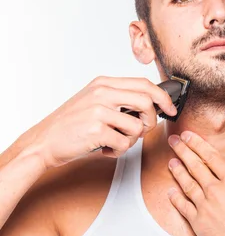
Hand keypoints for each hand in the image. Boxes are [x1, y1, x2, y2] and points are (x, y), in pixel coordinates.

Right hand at [21, 76, 176, 168]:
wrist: (42, 142)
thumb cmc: (70, 125)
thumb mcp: (92, 102)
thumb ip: (118, 99)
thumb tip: (152, 105)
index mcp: (103, 84)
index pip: (143, 84)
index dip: (162, 97)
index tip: (170, 109)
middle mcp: (102, 93)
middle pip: (147, 101)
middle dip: (152, 120)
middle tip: (142, 131)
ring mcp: (98, 111)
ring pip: (138, 126)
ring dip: (131, 140)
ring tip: (114, 142)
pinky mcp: (96, 130)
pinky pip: (124, 143)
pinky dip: (117, 151)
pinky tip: (103, 149)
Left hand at [167, 130, 224, 235]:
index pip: (211, 156)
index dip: (198, 144)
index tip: (189, 136)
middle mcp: (217, 190)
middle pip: (195, 165)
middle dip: (183, 151)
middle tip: (174, 141)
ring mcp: (205, 205)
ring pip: (187, 183)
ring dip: (178, 171)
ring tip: (171, 162)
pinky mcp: (199, 222)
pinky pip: (183, 206)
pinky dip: (175, 198)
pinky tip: (170, 192)